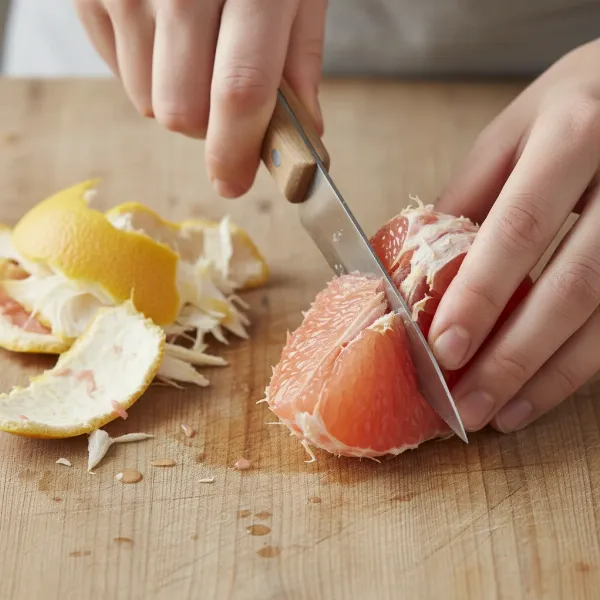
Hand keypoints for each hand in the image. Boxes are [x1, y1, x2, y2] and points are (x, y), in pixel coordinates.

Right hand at [74, 0, 326, 197]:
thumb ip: (300, 62)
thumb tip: (303, 136)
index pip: (240, 88)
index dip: (237, 150)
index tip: (235, 182)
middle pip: (182, 110)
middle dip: (208, 127)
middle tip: (225, 101)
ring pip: (147, 100)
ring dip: (178, 97)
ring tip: (195, 49)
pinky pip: (119, 71)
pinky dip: (147, 69)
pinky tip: (165, 30)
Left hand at [429, 39, 599, 433]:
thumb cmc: (575, 106)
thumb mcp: (515, 132)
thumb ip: (468, 197)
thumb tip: (414, 266)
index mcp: (573, 137)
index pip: (520, 230)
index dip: (482, 295)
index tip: (444, 350)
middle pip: (572, 287)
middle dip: (515, 356)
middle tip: (468, 405)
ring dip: (551, 376)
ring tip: (502, 413)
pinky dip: (582, 366)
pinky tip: (546, 391)